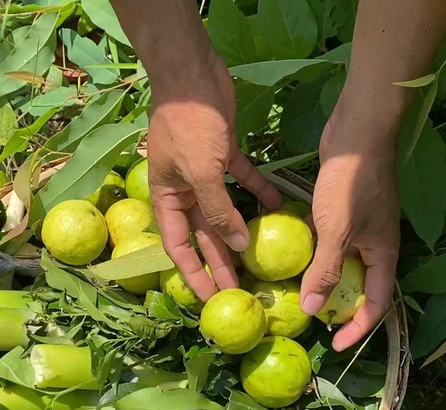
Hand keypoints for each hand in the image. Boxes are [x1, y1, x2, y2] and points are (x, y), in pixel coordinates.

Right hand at [147, 53, 281, 301]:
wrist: (192, 74)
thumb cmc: (188, 126)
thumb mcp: (200, 173)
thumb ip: (217, 211)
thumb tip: (236, 245)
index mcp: (168, 200)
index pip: (179, 248)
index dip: (193, 275)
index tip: (210, 298)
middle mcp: (185, 192)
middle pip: (204, 236)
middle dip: (221, 263)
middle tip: (241, 290)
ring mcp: (205, 174)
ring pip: (225, 213)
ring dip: (239, 235)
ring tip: (258, 260)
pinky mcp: (224, 155)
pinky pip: (244, 181)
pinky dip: (258, 193)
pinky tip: (276, 206)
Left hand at [299, 99, 400, 351]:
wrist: (357, 133)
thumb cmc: (352, 184)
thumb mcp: (338, 232)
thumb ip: (327, 271)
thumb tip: (312, 310)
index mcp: (384, 254)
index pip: (376, 304)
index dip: (358, 328)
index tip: (335, 345)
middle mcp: (375, 245)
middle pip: (360, 287)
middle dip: (339, 307)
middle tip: (311, 319)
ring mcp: (359, 228)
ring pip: (343, 265)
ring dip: (324, 281)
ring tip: (297, 295)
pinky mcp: (343, 212)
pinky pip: (331, 244)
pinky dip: (316, 255)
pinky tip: (293, 259)